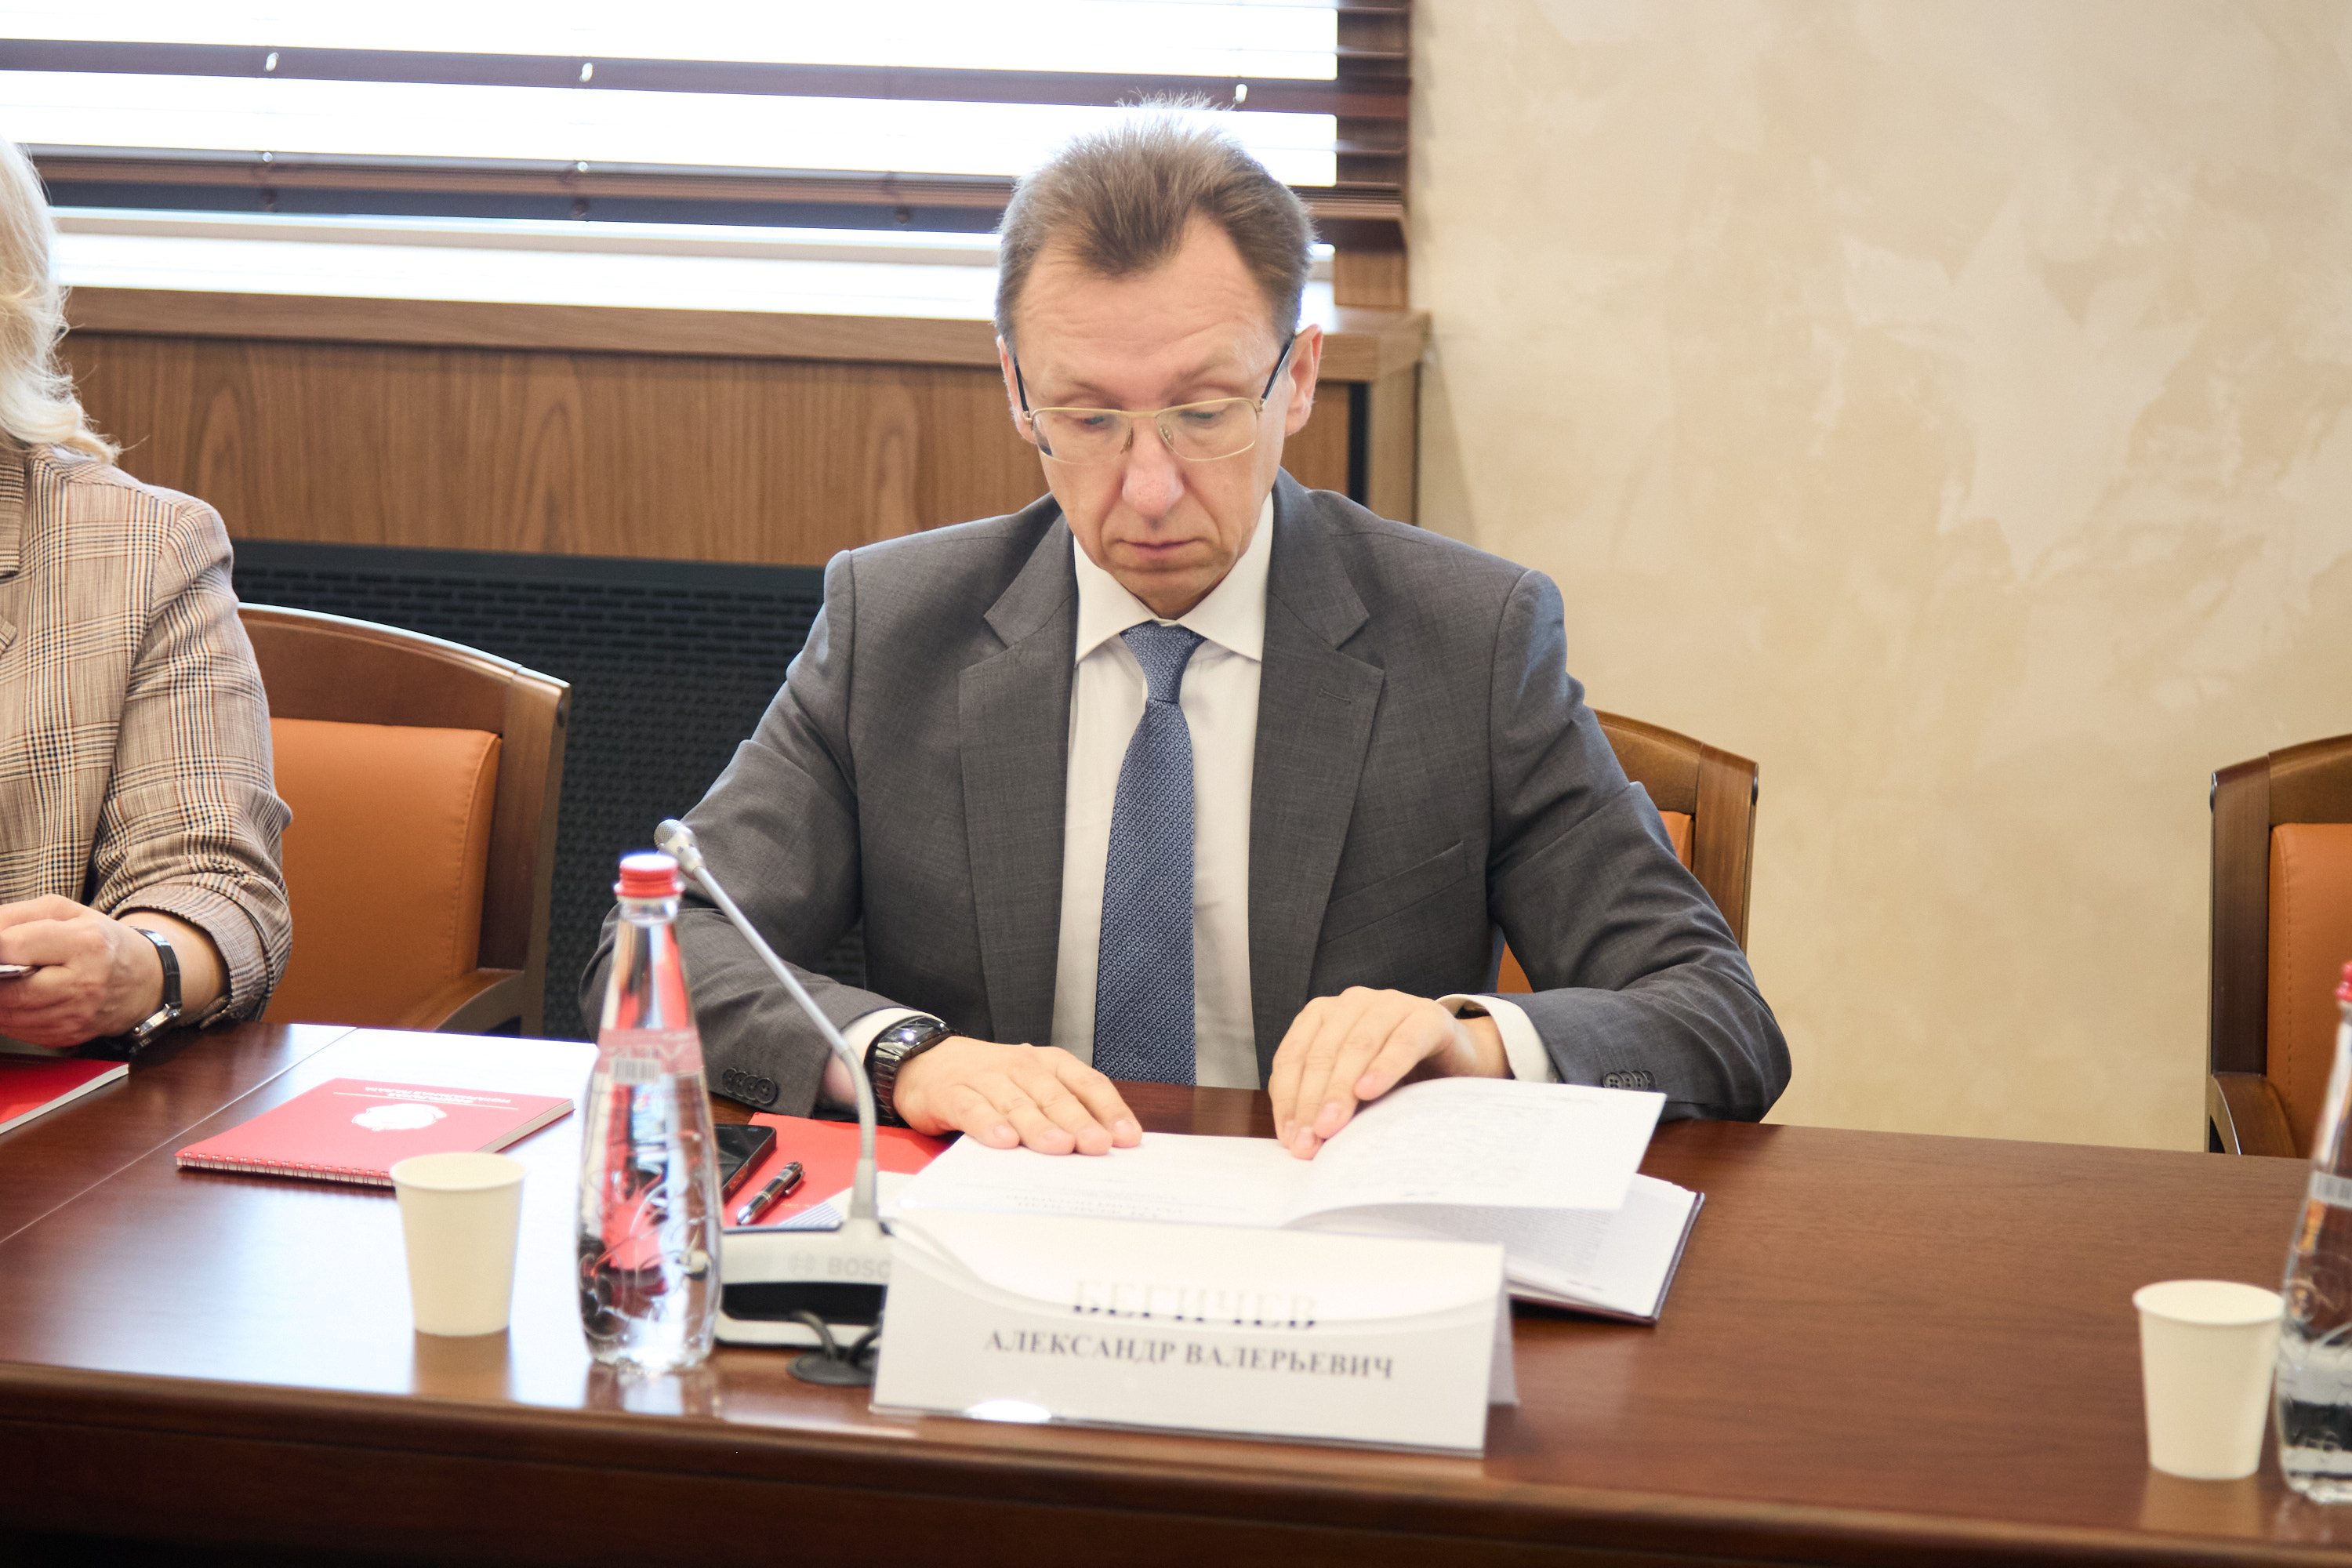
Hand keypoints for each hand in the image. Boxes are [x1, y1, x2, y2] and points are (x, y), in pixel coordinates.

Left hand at [0, 896, 169, 1046]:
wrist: (144, 982)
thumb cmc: (103, 943)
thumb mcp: (67, 912)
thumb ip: (17, 917)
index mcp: (87, 943)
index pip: (13, 946)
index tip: (1, 946)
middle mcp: (85, 983)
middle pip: (7, 989)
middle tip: (2, 968)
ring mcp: (76, 1015)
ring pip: (7, 1013)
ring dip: (0, 997)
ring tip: (9, 980)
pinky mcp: (67, 1036)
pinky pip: (17, 1030)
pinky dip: (8, 1014)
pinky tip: (19, 998)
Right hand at [892, 1037, 1141, 1154]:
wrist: (926, 1061)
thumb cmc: (990, 1081)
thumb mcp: (1032, 1087)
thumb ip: (1065, 1110)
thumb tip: (1106, 1146)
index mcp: (1049, 1064)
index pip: (1087, 1084)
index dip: (1110, 1110)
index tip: (1127, 1137)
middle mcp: (1022, 1067)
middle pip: (1055, 1095)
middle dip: (1079, 1121)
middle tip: (1096, 1145)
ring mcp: (986, 1079)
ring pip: (1018, 1103)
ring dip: (1039, 1126)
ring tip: (1058, 1146)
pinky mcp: (954, 1094)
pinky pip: (974, 1110)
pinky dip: (989, 1125)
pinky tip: (1003, 1141)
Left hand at [1267, 988, 1508, 1159]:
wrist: (1456, 1062)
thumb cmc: (1395, 1077)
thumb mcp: (1351, 1088)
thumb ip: (1323, 1102)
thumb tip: (1296, 1139)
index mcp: (1323, 1015)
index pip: (1293, 1056)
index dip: (1288, 1098)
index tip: (1289, 1138)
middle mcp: (1352, 1003)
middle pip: (1322, 1054)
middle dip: (1311, 1101)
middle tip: (1308, 1141)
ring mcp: (1391, 1004)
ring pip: (1357, 1047)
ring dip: (1340, 1089)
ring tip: (1331, 1126)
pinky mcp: (1428, 1017)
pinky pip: (1402, 1042)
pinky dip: (1384, 1067)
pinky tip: (1369, 1091)